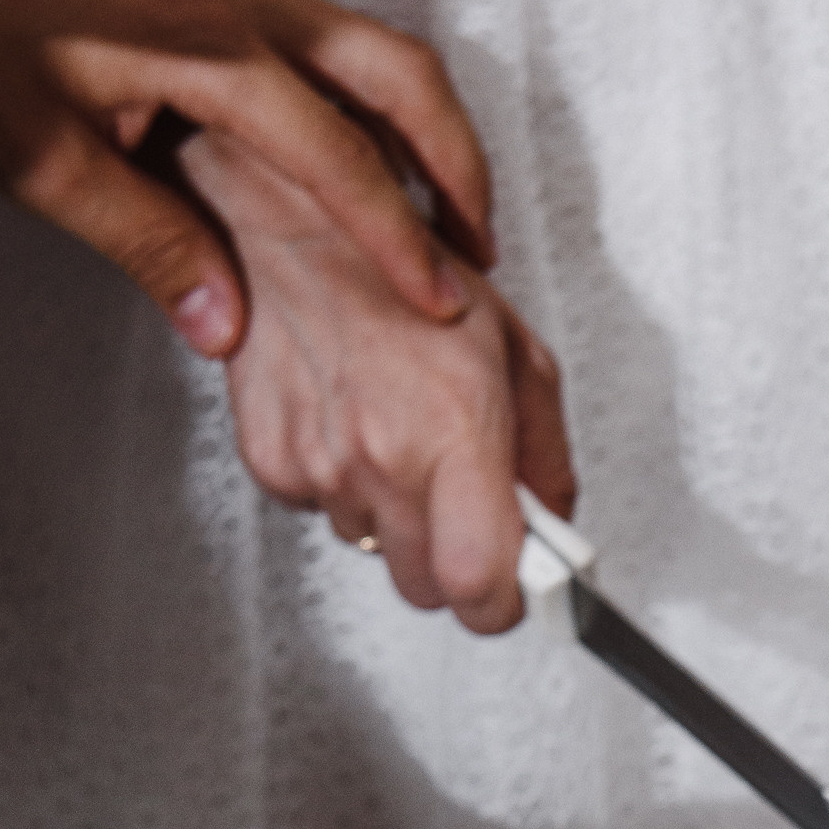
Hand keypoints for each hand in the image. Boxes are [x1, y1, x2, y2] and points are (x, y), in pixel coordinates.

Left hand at [0, 0, 492, 358]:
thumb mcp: (41, 157)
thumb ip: (145, 242)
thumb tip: (224, 323)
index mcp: (210, 53)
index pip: (341, 160)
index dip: (399, 240)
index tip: (440, 298)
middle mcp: (246, 3)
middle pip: (403, 77)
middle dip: (459, 166)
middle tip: (479, 247)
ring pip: (379, 51)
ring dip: (427, 132)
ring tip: (441, 213)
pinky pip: (336, 41)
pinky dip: (377, 105)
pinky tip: (365, 159)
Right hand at [182, 127, 571, 633]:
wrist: (297, 225)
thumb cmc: (408, 271)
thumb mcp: (517, 352)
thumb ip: (546, 453)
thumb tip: (555, 520)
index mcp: (454, 431)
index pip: (480, 585)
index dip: (504, 603)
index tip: (518, 590)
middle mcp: (383, 457)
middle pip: (427, 589)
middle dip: (455, 563)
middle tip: (466, 510)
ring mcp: (322, 466)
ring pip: (374, 550)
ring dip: (397, 517)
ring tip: (403, 439)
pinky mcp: (274, 463)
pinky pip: (325, 513)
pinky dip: (346, 486)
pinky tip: (356, 426)